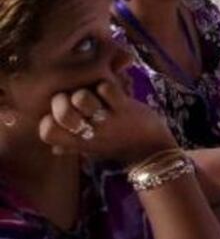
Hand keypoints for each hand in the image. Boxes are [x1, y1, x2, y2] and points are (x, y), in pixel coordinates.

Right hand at [38, 79, 176, 163]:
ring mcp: (107, 120)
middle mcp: (89, 133)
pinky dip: (108, 86)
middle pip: (61, 113)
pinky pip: (107, 89)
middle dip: (63, 101)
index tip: (61, 118)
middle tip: (77, 103)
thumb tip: (55, 149)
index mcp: (77, 142)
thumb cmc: (119, 147)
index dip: (49, 120)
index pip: (47, 132)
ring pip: (82, 98)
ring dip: (86, 93)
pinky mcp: (124, 109)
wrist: (153, 152)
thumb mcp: (92, 150)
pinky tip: (113, 94)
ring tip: (96, 98)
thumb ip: (72, 147)